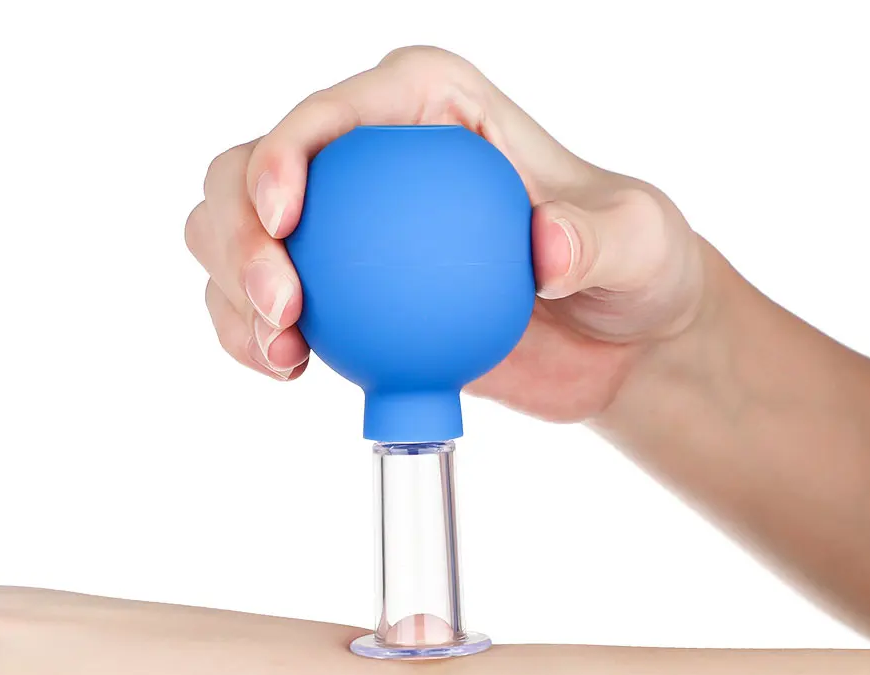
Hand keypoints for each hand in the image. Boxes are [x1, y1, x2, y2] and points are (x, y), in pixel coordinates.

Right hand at [185, 46, 708, 420]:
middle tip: (282, 310)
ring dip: (230, 292)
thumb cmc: (629, 269)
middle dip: (236, 234)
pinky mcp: (340, 298)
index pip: (330, 114)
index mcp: (427, 109)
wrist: (613, 344)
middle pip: (250, 171)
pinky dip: (250, 338)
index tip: (285, 221)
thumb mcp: (639, 242)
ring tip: (280, 352)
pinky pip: (263, 310)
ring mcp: (344, 234)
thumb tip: (545, 249)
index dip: (281, 153)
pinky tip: (284, 370)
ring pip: (233, 239)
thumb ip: (596, 238)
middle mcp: (369, 161)